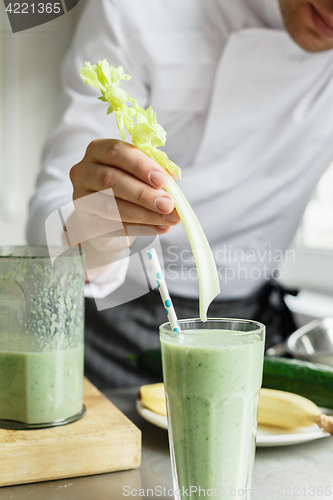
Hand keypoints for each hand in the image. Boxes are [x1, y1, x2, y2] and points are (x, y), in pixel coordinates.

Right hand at [66, 139, 179, 269]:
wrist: (106, 213)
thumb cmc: (126, 183)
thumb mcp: (140, 172)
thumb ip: (155, 172)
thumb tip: (172, 179)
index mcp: (98, 150)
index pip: (117, 152)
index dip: (140, 165)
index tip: (162, 180)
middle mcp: (84, 172)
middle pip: (111, 180)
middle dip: (143, 194)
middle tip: (168, 205)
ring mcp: (81, 198)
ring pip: (111, 207)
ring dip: (144, 214)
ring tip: (168, 220)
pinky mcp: (86, 222)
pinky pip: (113, 227)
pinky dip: (139, 229)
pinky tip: (157, 229)